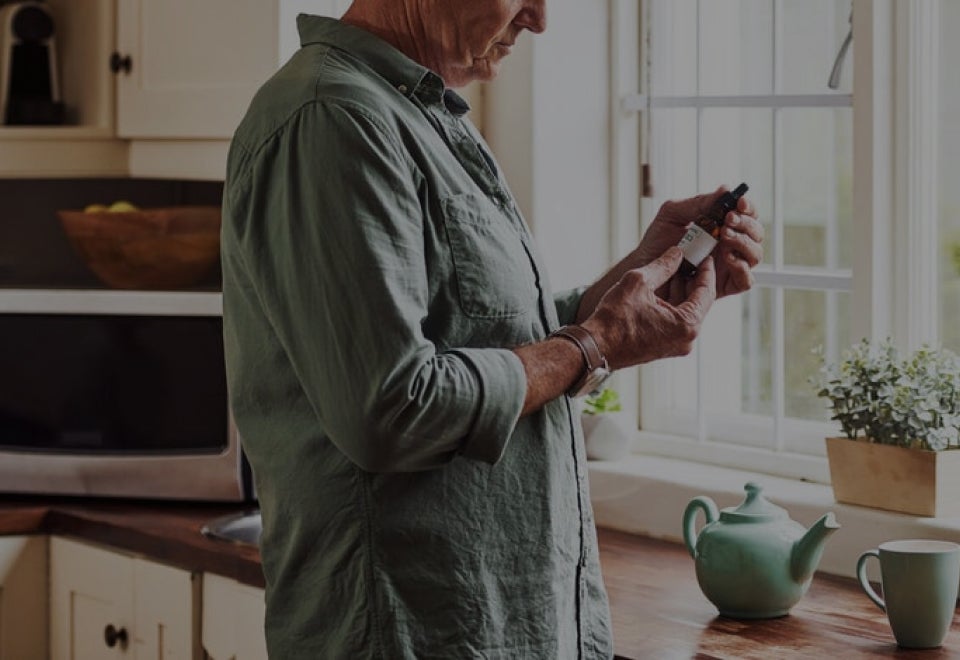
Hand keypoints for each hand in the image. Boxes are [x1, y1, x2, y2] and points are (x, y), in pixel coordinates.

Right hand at [581, 247, 715, 369]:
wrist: (595, 347)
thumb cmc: (614, 319)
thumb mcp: (639, 281)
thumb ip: (663, 265)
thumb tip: (677, 253)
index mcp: (687, 325)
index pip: (707, 292)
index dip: (707, 271)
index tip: (707, 256)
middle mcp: (686, 339)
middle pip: (698, 303)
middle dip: (692, 280)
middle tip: (690, 259)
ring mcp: (676, 346)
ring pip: (686, 312)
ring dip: (681, 291)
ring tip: (673, 270)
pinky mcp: (664, 347)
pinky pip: (675, 321)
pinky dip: (672, 304)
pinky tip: (663, 288)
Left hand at [636, 187, 762, 297]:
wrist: (643, 270)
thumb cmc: (657, 242)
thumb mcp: (672, 215)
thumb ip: (698, 203)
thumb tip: (725, 189)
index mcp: (721, 226)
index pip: (747, 214)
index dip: (748, 207)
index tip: (739, 202)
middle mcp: (729, 246)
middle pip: (756, 233)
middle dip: (746, 224)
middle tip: (728, 220)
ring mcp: (728, 267)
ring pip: (755, 255)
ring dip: (744, 243)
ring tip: (724, 236)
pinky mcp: (724, 287)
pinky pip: (746, 281)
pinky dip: (742, 268)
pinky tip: (727, 258)